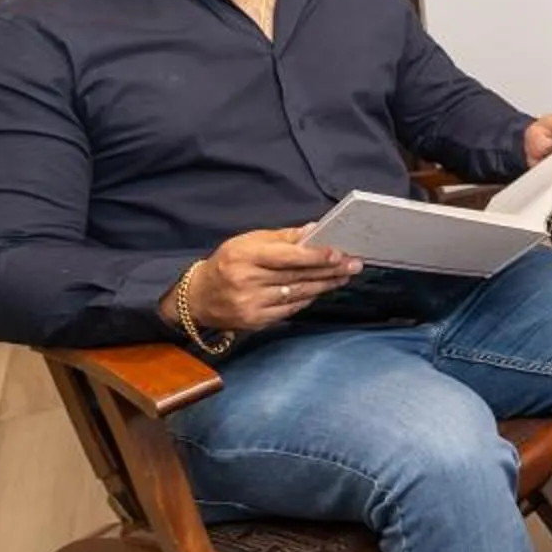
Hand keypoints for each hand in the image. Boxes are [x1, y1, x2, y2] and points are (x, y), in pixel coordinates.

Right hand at [190, 226, 359, 332]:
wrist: (198, 297)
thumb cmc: (228, 263)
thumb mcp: (248, 242)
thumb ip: (282, 237)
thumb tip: (314, 230)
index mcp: (245, 256)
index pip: (287, 256)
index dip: (315, 255)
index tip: (339, 253)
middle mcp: (247, 281)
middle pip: (297, 276)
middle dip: (329, 270)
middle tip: (353, 264)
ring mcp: (251, 304)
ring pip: (297, 294)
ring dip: (324, 285)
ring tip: (344, 276)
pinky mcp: (255, 321)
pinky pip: (290, 309)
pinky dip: (308, 299)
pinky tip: (321, 290)